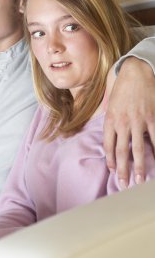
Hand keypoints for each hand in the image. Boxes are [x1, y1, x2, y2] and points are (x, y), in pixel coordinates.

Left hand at [104, 57, 154, 188]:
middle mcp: (122, 123)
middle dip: (123, 170)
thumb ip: (109, 122)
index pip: (108, 146)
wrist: (135, 73)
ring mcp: (138, 121)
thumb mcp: (109, 105)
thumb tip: (110, 138)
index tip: (114, 171)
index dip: (111, 160)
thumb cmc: (121, 89)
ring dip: (139, 166)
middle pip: (122, 151)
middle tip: (124, 184)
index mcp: (110, 120)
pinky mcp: (151, 117)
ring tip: (140, 179)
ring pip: (138, 148)